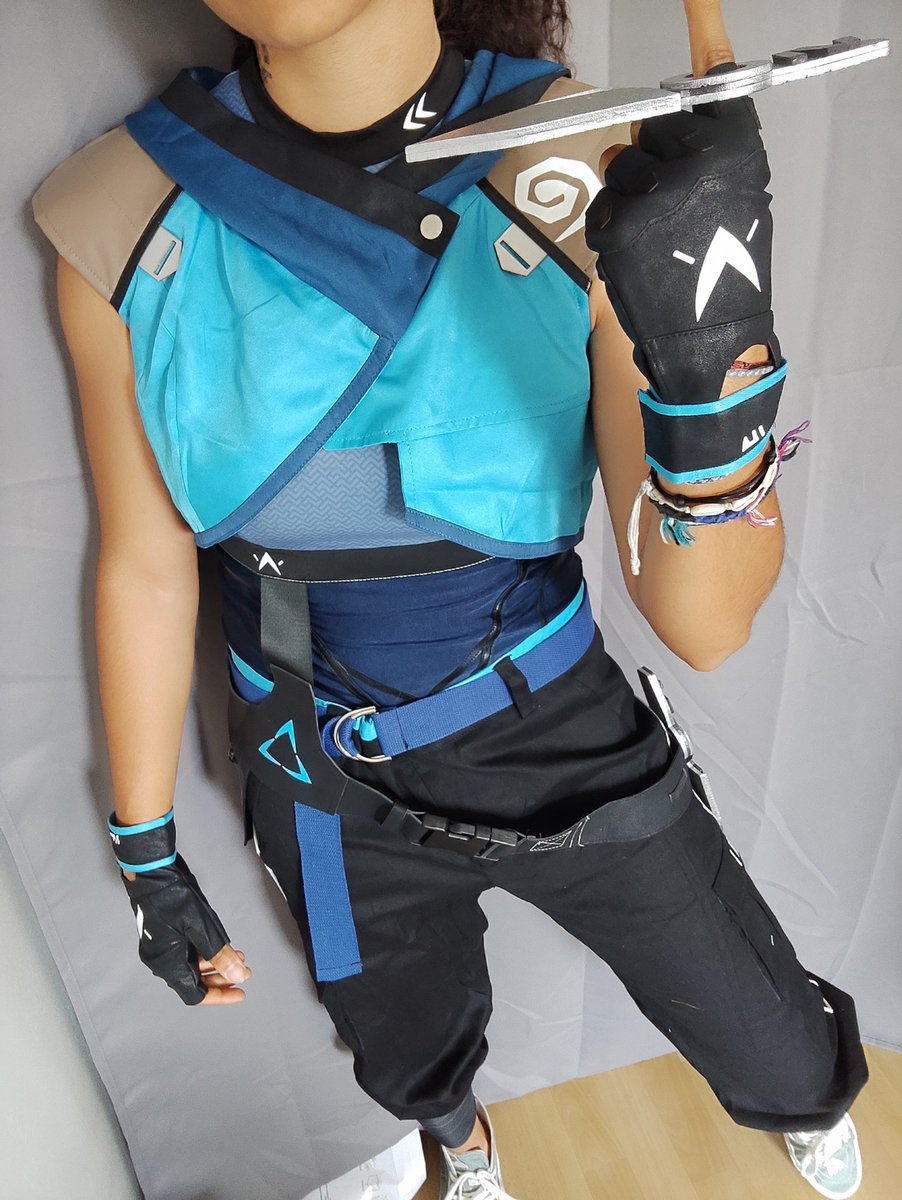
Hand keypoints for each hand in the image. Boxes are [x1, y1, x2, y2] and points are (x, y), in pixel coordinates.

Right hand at [120, 853, 250, 1005]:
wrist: (151, 874)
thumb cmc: (171, 897)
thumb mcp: (202, 928)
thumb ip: (220, 955)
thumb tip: (237, 975)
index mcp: (167, 964)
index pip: (195, 994)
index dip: (220, 996)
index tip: (239, 992)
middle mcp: (162, 961)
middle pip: (194, 982)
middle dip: (221, 979)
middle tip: (242, 972)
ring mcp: (162, 949)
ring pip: (192, 967)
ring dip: (215, 964)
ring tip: (236, 957)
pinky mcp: (164, 937)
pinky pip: (187, 953)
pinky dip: (205, 954)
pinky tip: (220, 947)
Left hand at [585, 0, 783, 482]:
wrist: (713, 340)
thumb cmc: (723, 271)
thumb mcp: (732, 199)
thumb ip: (693, 157)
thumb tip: (628, 141)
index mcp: (735, 145)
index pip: (713, 74)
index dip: (704, 25)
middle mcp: (699, 157)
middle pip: (648, 129)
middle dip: (650, 164)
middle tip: (674, 212)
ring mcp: (657, 190)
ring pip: (618, 166)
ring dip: (627, 199)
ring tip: (658, 240)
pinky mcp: (621, 223)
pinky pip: (601, 206)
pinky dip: (610, 230)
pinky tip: (640, 257)